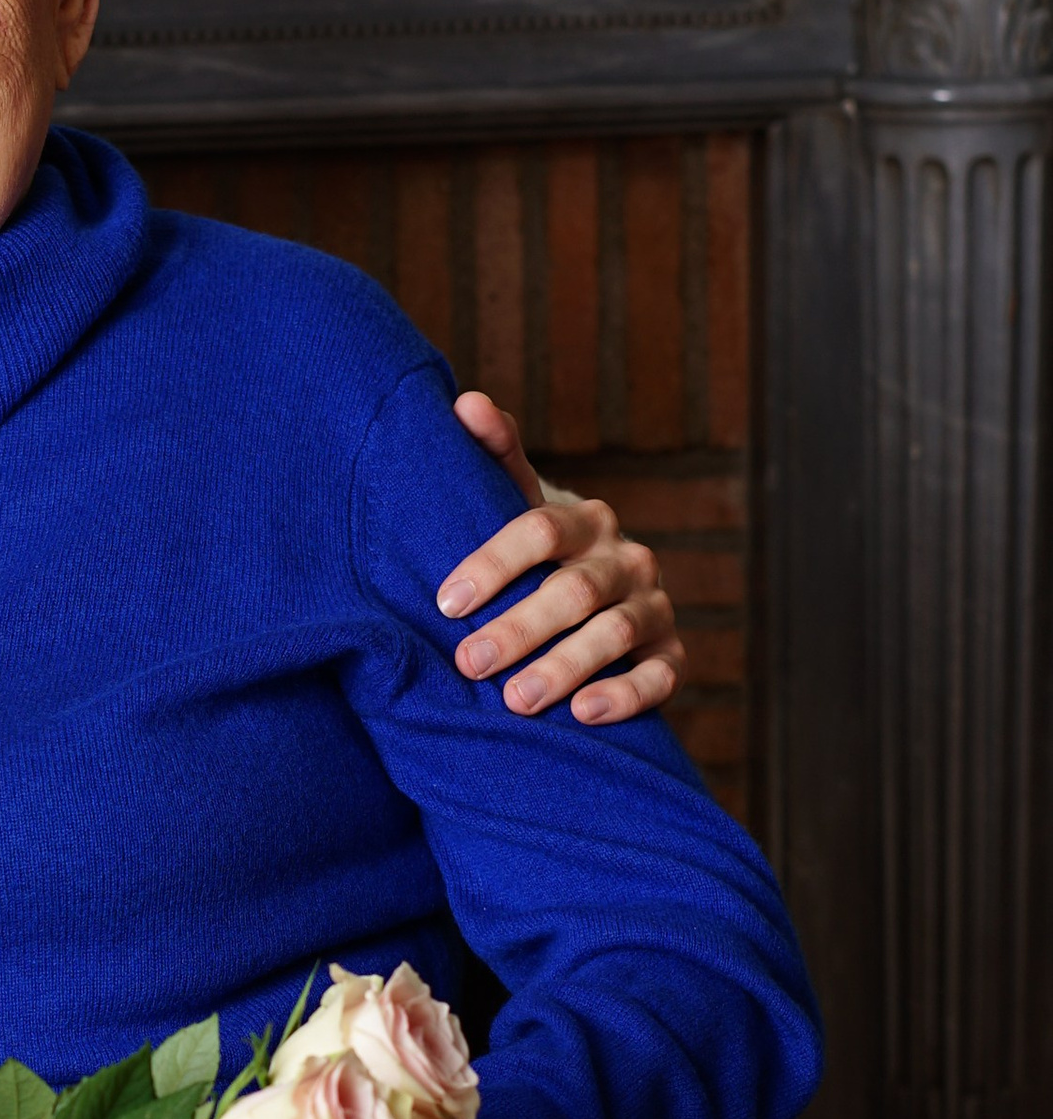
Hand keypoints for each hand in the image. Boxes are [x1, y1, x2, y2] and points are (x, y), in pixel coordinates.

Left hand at [438, 393, 686, 725]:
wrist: (591, 602)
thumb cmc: (533, 558)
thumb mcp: (510, 507)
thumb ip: (492, 458)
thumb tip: (466, 401)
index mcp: (584, 519)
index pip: (540, 528)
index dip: (494, 564)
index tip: (446, 602)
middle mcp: (626, 558)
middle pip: (575, 591)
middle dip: (521, 628)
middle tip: (469, 664)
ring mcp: (653, 607)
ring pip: (616, 634)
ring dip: (565, 668)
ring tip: (516, 702)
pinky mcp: (671, 655)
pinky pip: (661, 677)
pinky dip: (626, 696)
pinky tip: (585, 716)